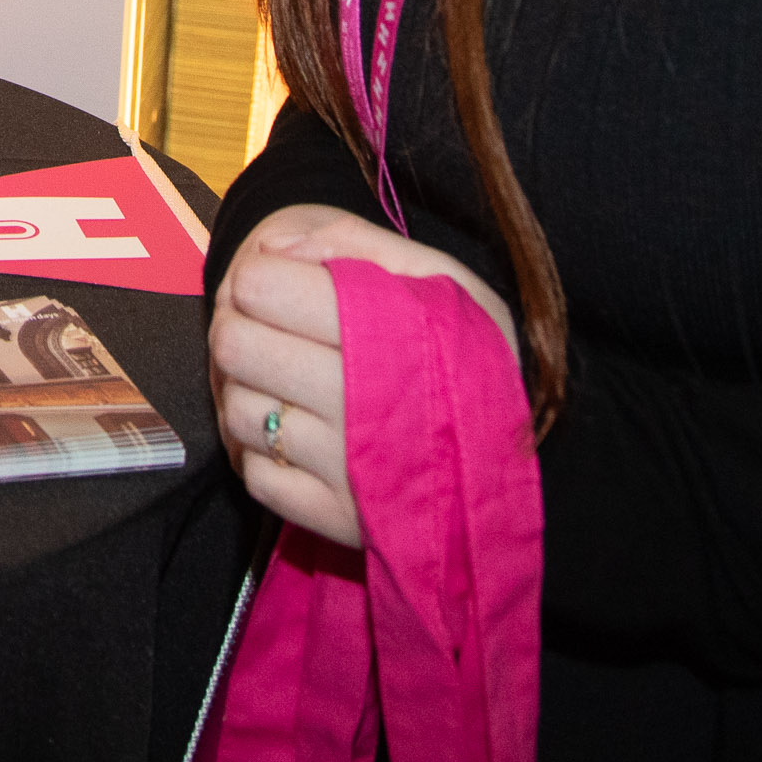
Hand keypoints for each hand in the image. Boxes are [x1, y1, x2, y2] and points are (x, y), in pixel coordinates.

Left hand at [209, 203, 517, 549]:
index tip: (287, 287)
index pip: (259, 287)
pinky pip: (255, 474)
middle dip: (245, 328)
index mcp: (387, 333)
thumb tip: (273, 247)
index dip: (264, 278)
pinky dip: (267, 454)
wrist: (527, 456)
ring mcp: (346, 469)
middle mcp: (362, 405)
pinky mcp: (336, 518)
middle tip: (279, 335)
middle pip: (234, 345)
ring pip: (238, 409)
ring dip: (254, 393)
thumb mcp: (440, 277)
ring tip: (296, 388)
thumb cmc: (470, 353)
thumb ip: (354, 243)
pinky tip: (304, 438)